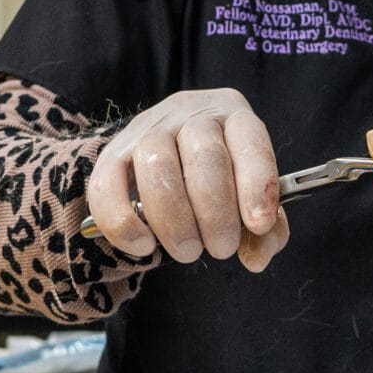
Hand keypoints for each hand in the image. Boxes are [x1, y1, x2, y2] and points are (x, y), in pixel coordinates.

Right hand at [86, 88, 289, 270]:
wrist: (167, 159)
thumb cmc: (221, 183)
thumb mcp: (250, 199)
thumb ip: (264, 232)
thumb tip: (256, 258)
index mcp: (234, 116)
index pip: (251, 142)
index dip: (257, 184)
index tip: (259, 225)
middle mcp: (192, 114)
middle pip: (204, 156)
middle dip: (216, 213)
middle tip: (221, 249)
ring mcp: (148, 129)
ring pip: (157, 168)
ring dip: (175, 221)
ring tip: (188, 251)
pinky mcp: (112, 153)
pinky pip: (107, 186)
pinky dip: (124, 224)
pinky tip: (144, 245)